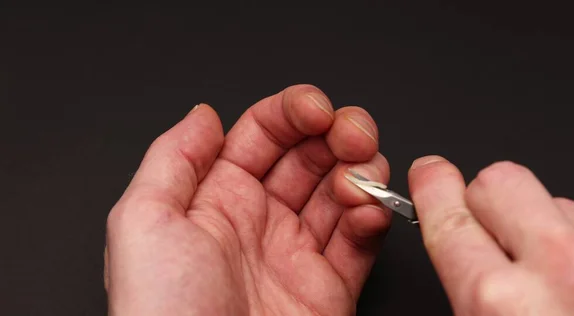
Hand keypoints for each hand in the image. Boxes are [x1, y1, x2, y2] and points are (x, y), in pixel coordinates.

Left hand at [104, 85, 391, 314]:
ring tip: (360, 179)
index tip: (317, 110)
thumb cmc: (164, 313)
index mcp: (216, 199)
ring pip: (342, 191)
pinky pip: (361, 242)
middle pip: (310, 155)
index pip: (263, 134)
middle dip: (337, 133)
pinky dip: (372, 218)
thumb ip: (173, 158)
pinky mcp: (329, 289)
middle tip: (350, 135)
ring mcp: (295, 253)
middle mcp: (258, 221)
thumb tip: (204, 116)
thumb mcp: (144, 222)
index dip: (293, 111)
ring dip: (360, 171)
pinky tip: (366, 211)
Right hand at [408, 156, 573, 314]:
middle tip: (488, 230)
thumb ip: (463, 284)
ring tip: (547, 274)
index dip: (433, 189)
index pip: (448, 214)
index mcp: (496, 300)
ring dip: (542, 225)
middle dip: (486, 198)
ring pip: (556, 201)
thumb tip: (455, 244)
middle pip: (500, 180)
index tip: (430, 176)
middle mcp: (561, 271)